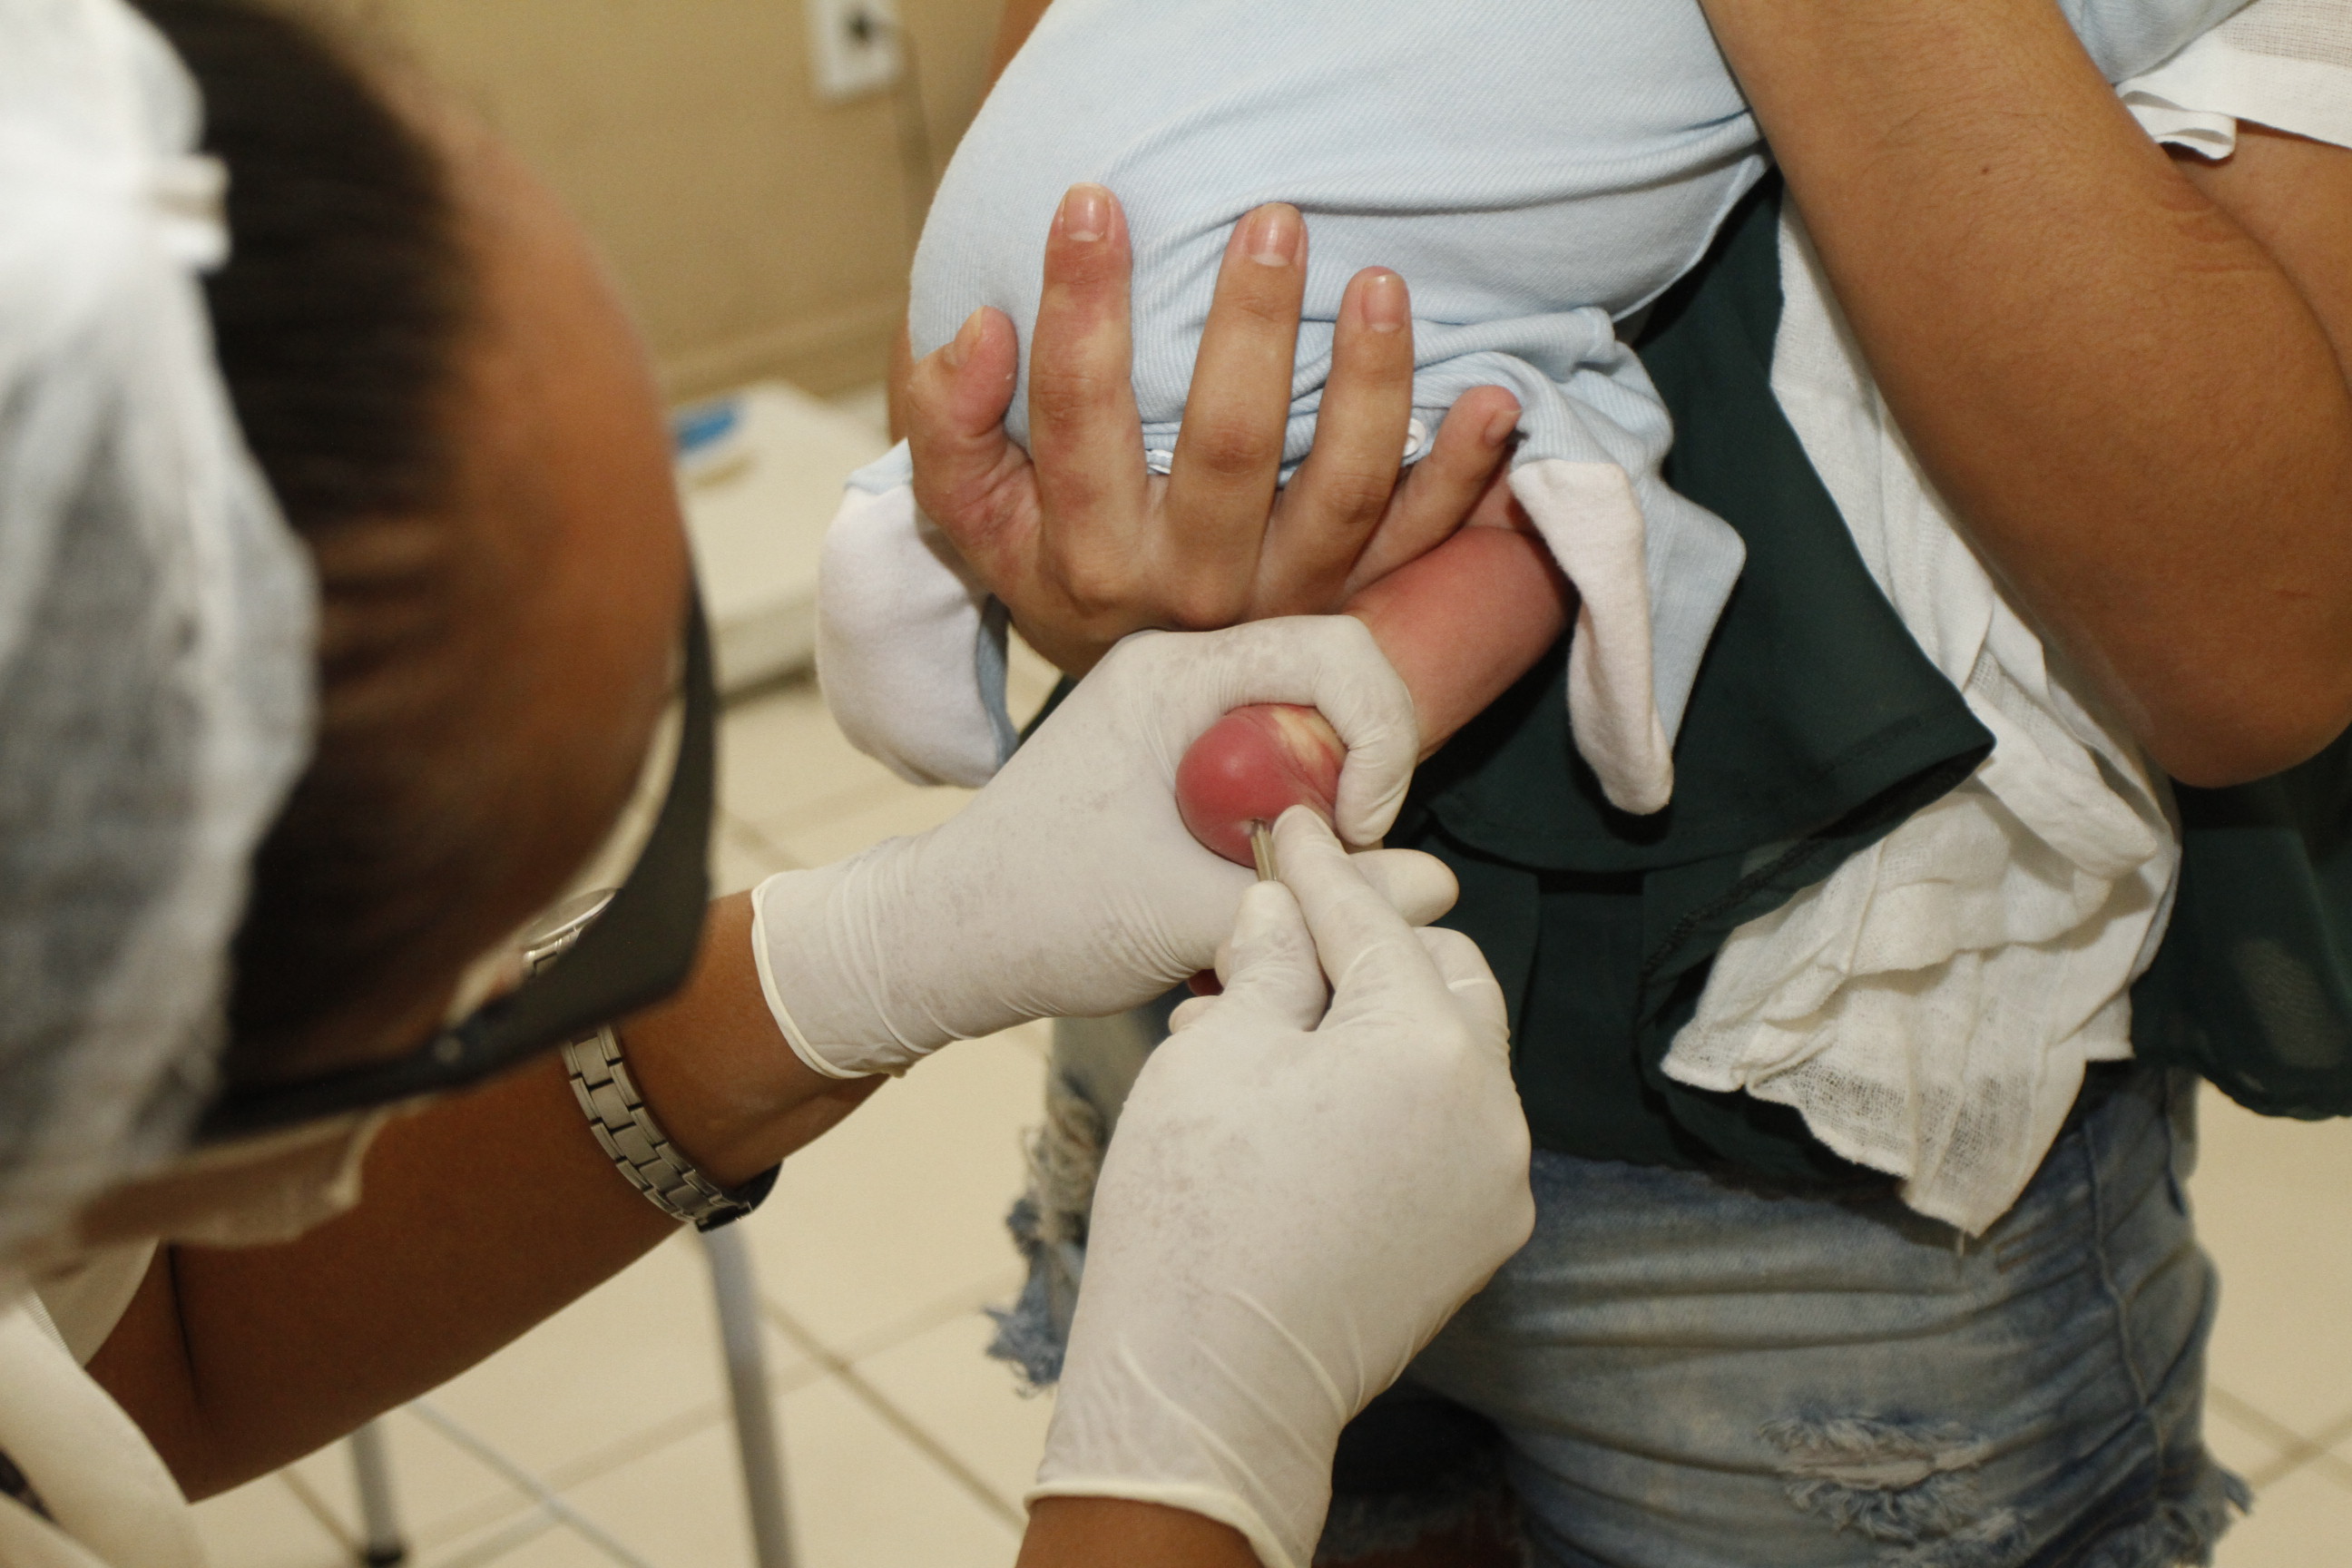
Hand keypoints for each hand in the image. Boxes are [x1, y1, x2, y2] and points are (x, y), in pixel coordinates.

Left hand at [749, 616, 1453, 1076]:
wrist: (947, 941)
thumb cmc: (1042, 917)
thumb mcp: (1189, 918)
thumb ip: (1322, 903)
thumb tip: (1440, 886)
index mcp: (1174, 674)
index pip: (1336, 650)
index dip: (1381, 735)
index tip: (1358, 829)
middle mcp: (1180, 671)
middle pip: (1335, 681)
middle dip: (1363, 770)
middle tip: (1343, 861)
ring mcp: (1178, 711)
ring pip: (1309, 727)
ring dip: (1329, 801)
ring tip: (1302, 881)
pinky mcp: (1178, 755)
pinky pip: (1275, 762)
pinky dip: (1294, 819)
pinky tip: (1267, 883)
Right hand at [900, 184, 1521, 673]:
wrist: (1140, 695)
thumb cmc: (1057, 564)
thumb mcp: (975, 516)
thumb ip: (951, 426)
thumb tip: (979, 331)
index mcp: (1089, 555)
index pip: (1080, 415)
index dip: (1083, 307)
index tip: (1093, 201)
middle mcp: (1190, 587)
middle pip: (1227, 448)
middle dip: (1253, 327)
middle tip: (1274, 220)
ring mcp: (1285, 600)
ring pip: (1340, 492)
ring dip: (1370, 384)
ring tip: (1379, 283)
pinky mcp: (1354, 605)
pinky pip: (1420, 542)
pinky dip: (1462, 474)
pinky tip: (1493, 400)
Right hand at [1032, 810, 1534, 1567]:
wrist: (1210, 1387)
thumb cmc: (1195, 1213)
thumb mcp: (1214, 1054)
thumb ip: (1265, 964)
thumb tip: (1281, 913)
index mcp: (1429, 1044)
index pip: (1372, 924)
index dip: (1319, 871)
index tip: (1293, 830)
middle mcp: (1493, 1108)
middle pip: (1442, 978)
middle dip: (1367, 950)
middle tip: (1284, 937)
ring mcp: (1495, 1182)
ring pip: (1447, 1056)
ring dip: (1375, 1026)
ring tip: (1275, 1030)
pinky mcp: (1476, 1239)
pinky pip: (1444, 1132)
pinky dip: (1389, 1101)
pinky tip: (1306, 1106)